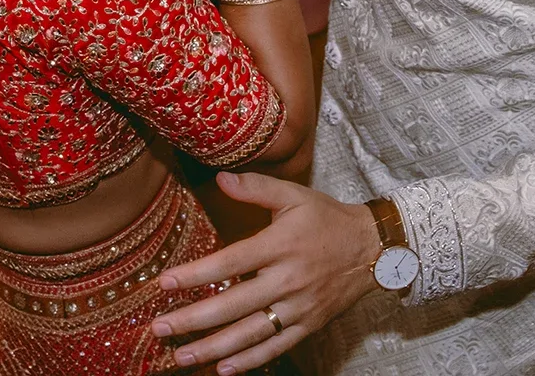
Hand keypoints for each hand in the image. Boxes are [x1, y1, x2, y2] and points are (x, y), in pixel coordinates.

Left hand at [150, 171, 380, 373]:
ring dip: (214, 348)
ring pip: (251, 333)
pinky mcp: (309, 325)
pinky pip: (276, 347)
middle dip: (193, 320)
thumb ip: (256, 188)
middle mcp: (288, 280)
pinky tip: (223, 368)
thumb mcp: (294, 195)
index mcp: (280, 245)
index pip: (230, 262)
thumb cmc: (328, 218)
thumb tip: (219, 177)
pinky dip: (250, 361)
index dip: (196, 274)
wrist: (374, 248)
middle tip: (160, 328)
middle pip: (234, 305)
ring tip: (182, 356)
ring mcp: (299, 307)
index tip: (164, 283)